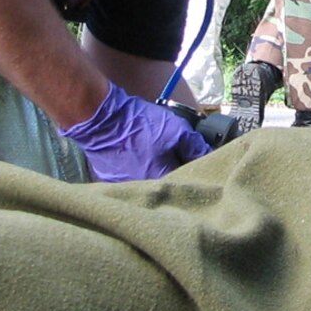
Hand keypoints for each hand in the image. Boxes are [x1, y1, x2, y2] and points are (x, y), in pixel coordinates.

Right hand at [62, 83, 212, 181]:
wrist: (101, 118)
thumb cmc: (139, 124)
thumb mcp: (176, 130)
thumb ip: (196, 146)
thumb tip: (209, 156)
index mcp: (162, 182)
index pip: (186, 182)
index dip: (193, 170)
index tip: (194, 160)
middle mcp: (143, 191)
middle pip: (166, 186)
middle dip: (173, 172)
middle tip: (174, 155)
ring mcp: (124, 188)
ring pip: (147, 184)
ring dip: (153, 172)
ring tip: (153, 155)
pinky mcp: (110, 182)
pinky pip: (129, 180)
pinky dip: (135, 170)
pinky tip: (136, 157)